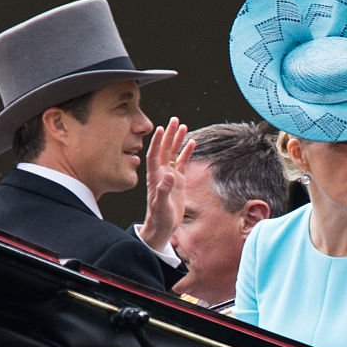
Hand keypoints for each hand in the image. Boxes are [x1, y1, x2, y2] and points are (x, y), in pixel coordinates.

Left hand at [140, 117, 194, 250]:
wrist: (162, 226)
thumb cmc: (159, 217)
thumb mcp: (161, 205)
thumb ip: (164, 190)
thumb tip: (169, 175)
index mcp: (155, 177)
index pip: (154, 155)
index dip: (157, 142)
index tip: (161, 128)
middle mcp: (161, 173)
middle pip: (164, 149)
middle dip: (169, 135)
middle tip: (175, 120)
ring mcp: (170, 176)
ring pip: (173, 154)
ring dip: (177, 141)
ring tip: (183, 126)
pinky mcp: (178, 181)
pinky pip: (182, 163)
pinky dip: (186, 153)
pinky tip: (192, 143)